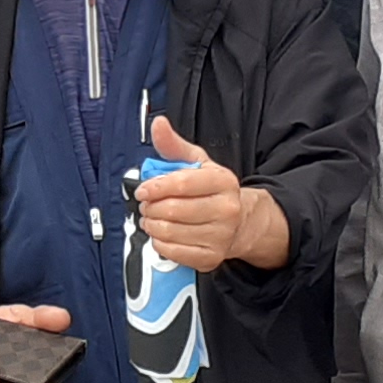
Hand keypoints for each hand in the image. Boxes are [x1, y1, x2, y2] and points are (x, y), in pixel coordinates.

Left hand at [132, 117, 288, 273]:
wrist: (240, 222)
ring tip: (151, 218)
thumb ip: (174, 145)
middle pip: (173, 209)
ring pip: (170, 231)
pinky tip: (160, 234)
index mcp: (223, 181)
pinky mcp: (211, 257)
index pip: (182, 183)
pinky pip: (174, 252)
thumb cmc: (212, 190)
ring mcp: (220, 235)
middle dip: (151, 207)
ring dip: (152, 225)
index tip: (143, 190)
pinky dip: (159, 242)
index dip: (156, 187)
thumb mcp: (198, 163)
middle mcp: (226, 209)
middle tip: (146, 205)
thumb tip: (159, 124)